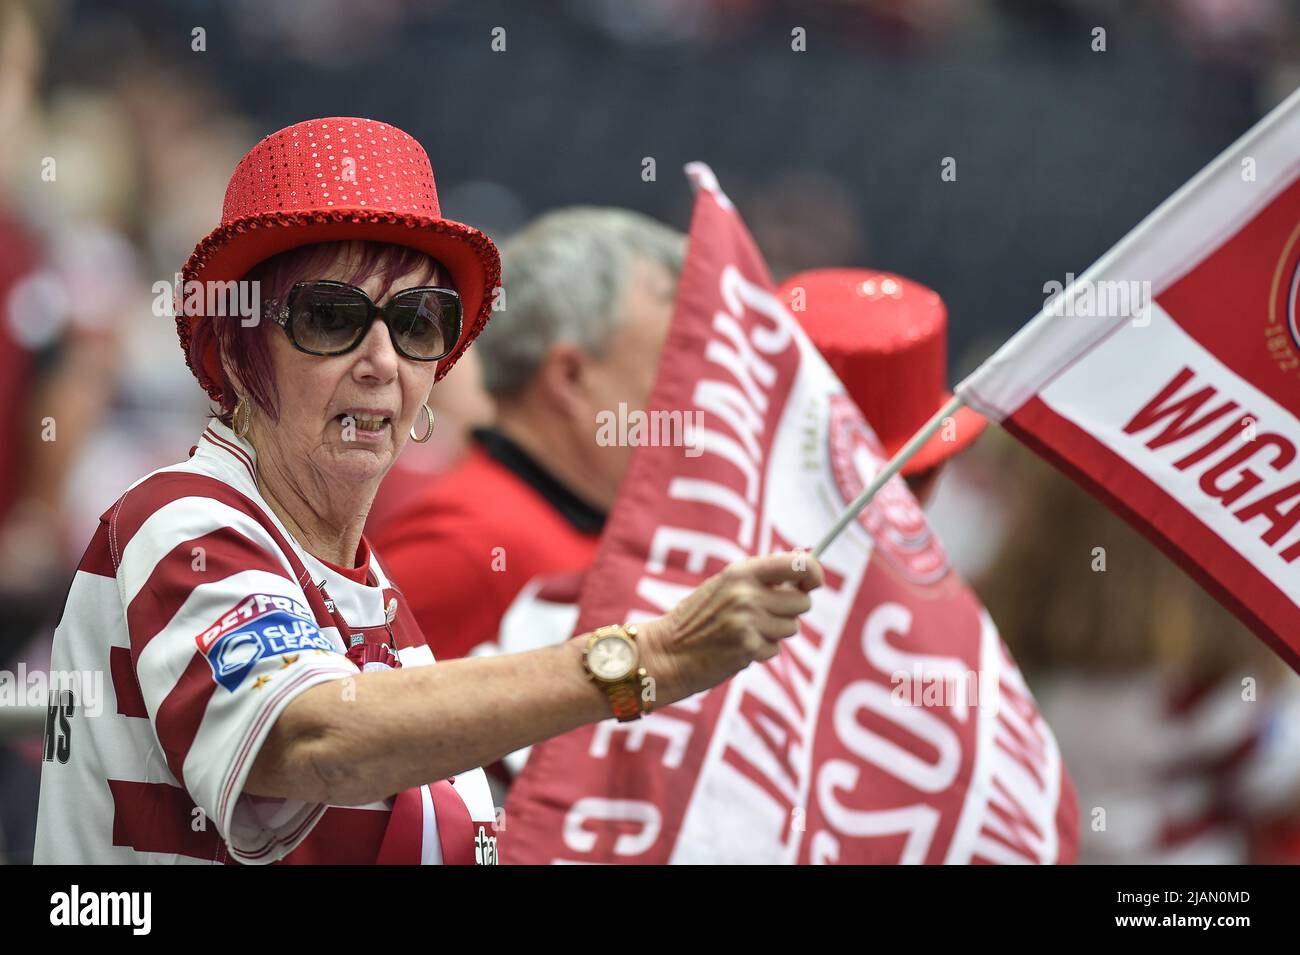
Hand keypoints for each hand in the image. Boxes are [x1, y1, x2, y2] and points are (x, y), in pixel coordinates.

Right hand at [638, 550, 823, 704]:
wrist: (665, 653)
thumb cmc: (696, 619)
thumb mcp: (724, 586)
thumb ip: (760, 580)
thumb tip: (806, 574)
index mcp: (741, 572)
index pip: (797, 564)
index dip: (814, 573)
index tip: (814, 582)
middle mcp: (747, 593)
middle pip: (801, 601)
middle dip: (791, 610)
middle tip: (766, 614)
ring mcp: (748, 621)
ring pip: (791, 627)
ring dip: (775, 632)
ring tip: (744, 631)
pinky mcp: (748, 648)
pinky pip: (775, 648)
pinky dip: (761, 650)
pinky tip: (736, 647)